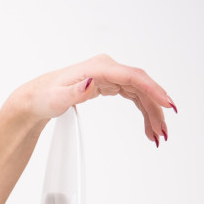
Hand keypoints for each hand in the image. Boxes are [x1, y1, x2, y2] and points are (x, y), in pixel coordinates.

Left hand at [13, 54, 175, 145]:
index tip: (167, 104)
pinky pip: (133, 97)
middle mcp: (107, 69)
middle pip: (141, 87)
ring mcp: (109, 76)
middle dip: (155, 109)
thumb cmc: (44, 96)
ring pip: (140, 94)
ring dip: (151, 114)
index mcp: (99, 68)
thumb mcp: (56, 98)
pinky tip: (147, 126)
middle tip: (163, 131)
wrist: (36, 99)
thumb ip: (75, 92)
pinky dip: (142, 111)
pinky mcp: (109, 85)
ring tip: (157, 135)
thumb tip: (92, 83)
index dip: (153, 90)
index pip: (133, 77)